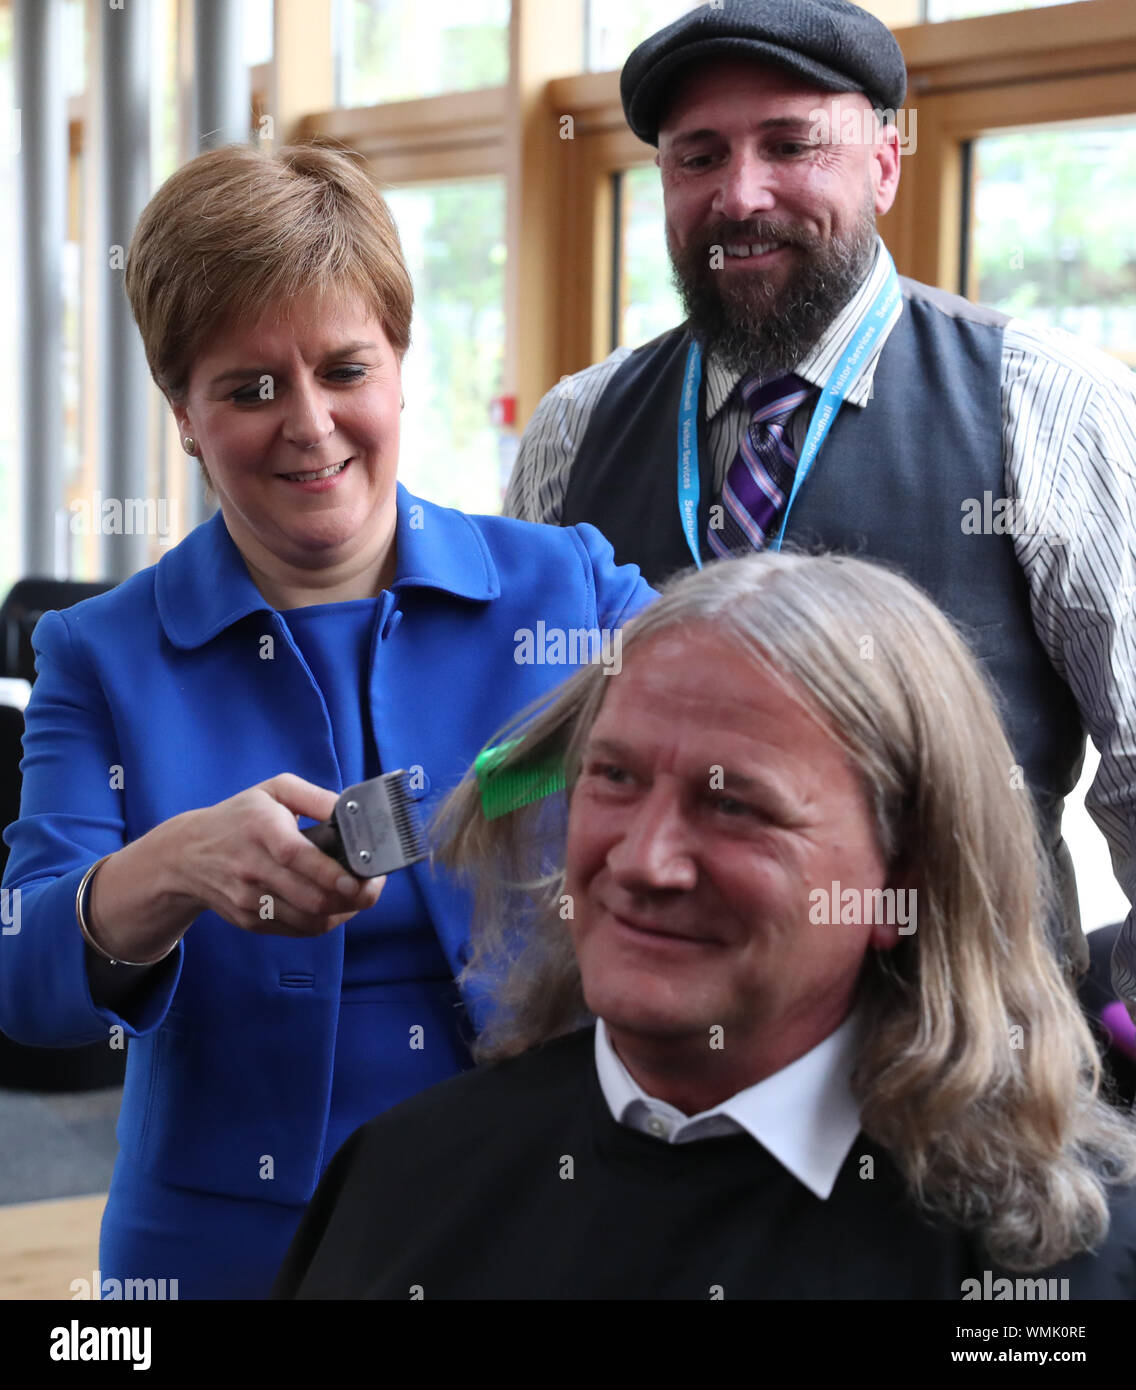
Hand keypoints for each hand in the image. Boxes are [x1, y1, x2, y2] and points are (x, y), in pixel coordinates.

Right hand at [88, 774, 385, 956]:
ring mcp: (249, 900)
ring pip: (308, 921)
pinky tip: (336, 905)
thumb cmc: (240, 818)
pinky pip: (298, 930)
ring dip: (343, 912)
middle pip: (310, 898)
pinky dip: (325, 921)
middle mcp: (252, 868)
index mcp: (261, 829)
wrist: (185, 856)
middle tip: (373, 885)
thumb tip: (352, 811)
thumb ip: (315, 797)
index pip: (297, 857)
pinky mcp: (249, 921)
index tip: (361, 879)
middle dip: (352, 898)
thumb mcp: (274, 791)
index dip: (331, 873)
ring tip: (358, 894)